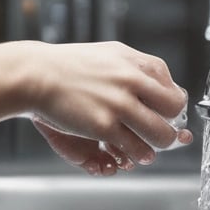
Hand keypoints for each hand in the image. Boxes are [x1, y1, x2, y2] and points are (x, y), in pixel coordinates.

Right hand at [20, 41, 193, 174]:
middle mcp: (131, 80)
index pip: (172, 87)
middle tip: (164, 131)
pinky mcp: (104, 125)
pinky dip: (140, 154)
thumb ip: (137, 68)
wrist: (36, 75)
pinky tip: (137, 154)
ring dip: (160, 144)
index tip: (165, 114)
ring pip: (161, 133)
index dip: (172, 105)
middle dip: (172, 124)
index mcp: (134, 62)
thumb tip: (163, 84)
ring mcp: (119, 103)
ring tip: (151, 146)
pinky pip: (136, 147)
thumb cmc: (69, 66)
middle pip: (173, 109)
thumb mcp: (110, 55)